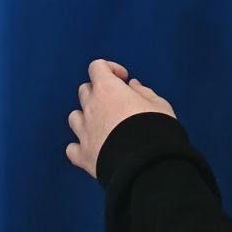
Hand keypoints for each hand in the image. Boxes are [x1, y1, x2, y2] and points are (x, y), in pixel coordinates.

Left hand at [66, 59, 175, 177]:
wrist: (147, 165)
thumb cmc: (156, 129)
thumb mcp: (159, 104)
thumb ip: (143, 92)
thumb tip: (133, 85)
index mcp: (107, 89)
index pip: (97, 67)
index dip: (110, 69)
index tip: (124, 80)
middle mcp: (91, 107)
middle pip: (85, 90)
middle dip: (99, 92)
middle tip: (116, 103)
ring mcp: (84, 132)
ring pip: (74, 117)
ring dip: (86, 118)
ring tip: (103, 126)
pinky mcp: (83, 156)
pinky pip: (72, 149)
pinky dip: (80, 147)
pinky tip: (92, 149)